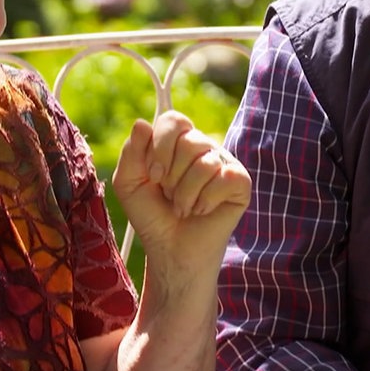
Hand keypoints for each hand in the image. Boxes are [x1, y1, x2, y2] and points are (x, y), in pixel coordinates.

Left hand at [110, 111, 250, 283]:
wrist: (170, 250)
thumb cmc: (152, 215)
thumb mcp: (129, 183)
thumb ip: (131, 153)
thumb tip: (142, 123)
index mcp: (177, 141)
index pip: (173, 120)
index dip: (161, 146)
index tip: (154, 175)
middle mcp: (203, 147)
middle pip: (190, 141)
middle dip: (173, 177)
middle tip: (170, 196)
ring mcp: (224, 163)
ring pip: (206, 164)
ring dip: (186, 195)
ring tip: (183, 208)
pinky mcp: (240, 183)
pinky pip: (225, 178)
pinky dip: (206, 201)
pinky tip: (203, 211)